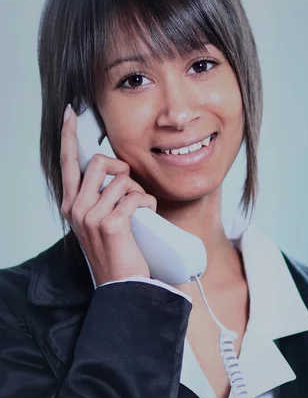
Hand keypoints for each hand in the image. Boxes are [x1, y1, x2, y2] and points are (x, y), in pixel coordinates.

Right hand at [60, 105, 156, 285]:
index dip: (70, 136)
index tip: (71, 114)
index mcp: (72, 205)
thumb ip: (101, 197)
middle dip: (123, 170)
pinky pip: (137, 197)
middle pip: (101, 162)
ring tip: (139, 212)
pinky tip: (147, 218)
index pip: (68, 163)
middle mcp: (76, 208)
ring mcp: (91, 216)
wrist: (123, 284)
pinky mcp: (111, 223)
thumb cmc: (117, 251)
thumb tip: (117, 172)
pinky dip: (149, 204)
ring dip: (139, 192)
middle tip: (131, 190)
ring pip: (123, 180)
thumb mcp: (101, 221)